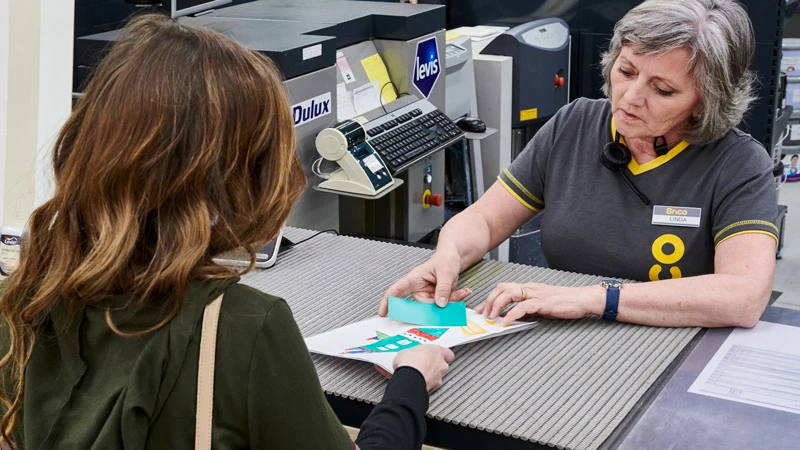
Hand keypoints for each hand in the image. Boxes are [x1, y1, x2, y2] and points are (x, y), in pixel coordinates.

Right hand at [379, 251, 471, 315]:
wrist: (455, 257)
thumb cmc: (446, 258)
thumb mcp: (446, 272)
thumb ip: (443, 288)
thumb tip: (440, 304)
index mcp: (414, 278)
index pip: (396, 290)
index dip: (387, 301)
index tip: (382, 312)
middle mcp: (419, 288)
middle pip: (422, 306)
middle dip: (437, 306)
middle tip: (451, 299)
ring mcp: (428, 294)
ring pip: (436, 308)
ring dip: (450, 301)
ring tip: (461, 291)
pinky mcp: (437, 298)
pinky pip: (444, 305)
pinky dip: (455, 300)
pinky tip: (462, 291)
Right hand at [392, 344, 455, 390]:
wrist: (409, 377)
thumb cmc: (410, 361)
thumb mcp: (406, 351)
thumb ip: (411, 354)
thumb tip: (405, 356)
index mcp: (438, 351)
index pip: (448, 353)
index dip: (442, 355)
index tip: (435, 355)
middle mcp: (441, 364)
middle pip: (442, 365)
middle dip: (434, 366)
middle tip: (423, 364)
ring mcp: (438, 377)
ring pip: (437, 377)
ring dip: (430, 376)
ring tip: (418, 375)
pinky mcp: (433, 387)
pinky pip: (430, 385)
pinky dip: (425, 384)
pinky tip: (416, 382)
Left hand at [475, 283, 603, 323]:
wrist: (582, 299)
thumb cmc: (565, 303)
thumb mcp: (542, 306)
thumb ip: (528, 309)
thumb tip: (515, 317)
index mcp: (528, 288)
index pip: (504, 288)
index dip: (490, 297)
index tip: (481, 308)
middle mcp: (530, 288)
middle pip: (502, 288)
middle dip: (489, 300)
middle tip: (482, 314)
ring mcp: (536, 294)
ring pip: (509, 294)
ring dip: (497, 305)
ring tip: (491, 317)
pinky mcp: (543, 302)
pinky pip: (524, 306)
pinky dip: (513, 313)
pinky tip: (507, 321)